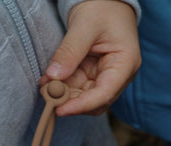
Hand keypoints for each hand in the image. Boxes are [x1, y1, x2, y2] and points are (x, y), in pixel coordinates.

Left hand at [41, 0, 140, 115]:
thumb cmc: (103, 6)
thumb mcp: (84, 25)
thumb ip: (70, 52)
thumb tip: (53, 78)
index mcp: (125, 65)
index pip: (104, 94)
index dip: (82, 105)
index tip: (60, 109)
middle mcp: (119, 76)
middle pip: (96, 101)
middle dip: (72, 102)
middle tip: (47, 98)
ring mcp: (108, 76)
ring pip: (86, 96)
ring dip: (66, 95)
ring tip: (45, 89)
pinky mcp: (96, 74)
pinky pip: (80, 86)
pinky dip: (65, 87)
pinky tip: (49, 82)